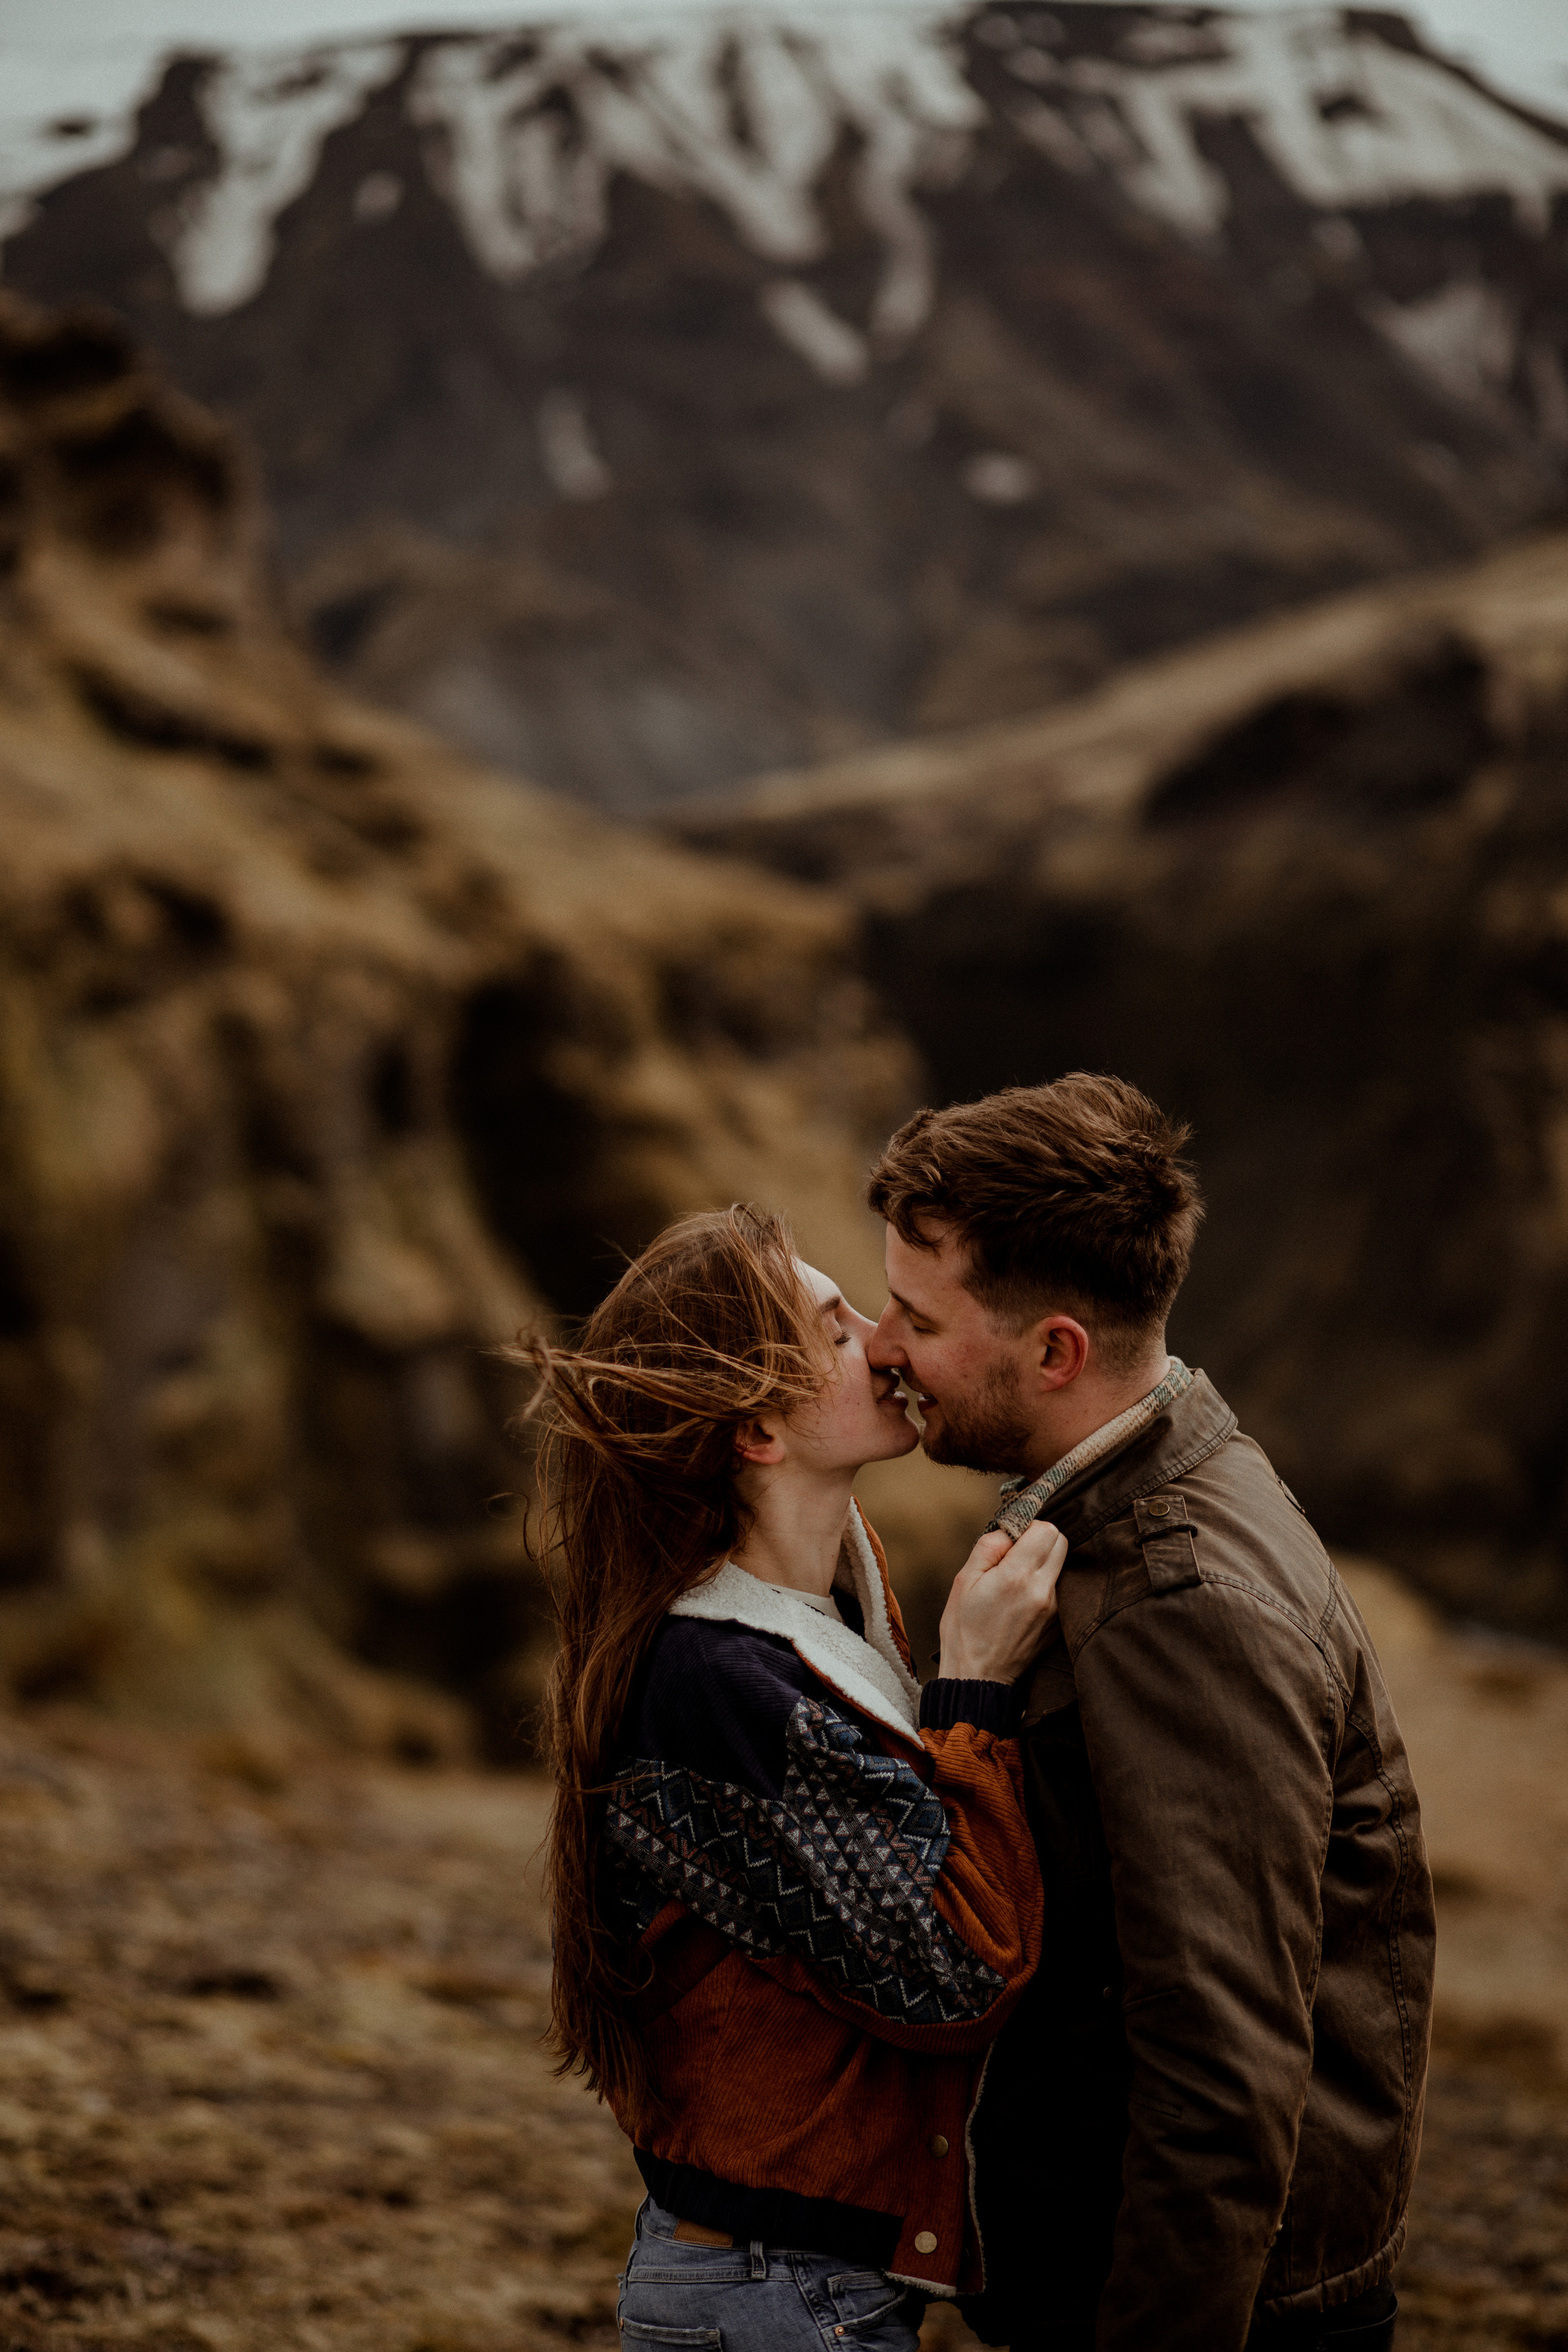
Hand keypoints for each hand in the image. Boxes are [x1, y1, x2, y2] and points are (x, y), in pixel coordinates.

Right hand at [938, 1518, 1067, 1683]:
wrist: (978, 1676)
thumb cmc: (964, 1629)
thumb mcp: (964, 1581)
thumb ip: (989, 1547)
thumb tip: (1009, 1529)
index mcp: (1017, 1577)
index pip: (1046, 1530)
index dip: (1028, 1526)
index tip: (1012, 1539)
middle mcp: (1042, 1591)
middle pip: (1061, 1542)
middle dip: (1040, 1539)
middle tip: (1016, 1554)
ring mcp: (1055, 1610)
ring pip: (1063, 1565)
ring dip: (1044, 1562)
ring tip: (1017, 1579)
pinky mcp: (1058, 1624)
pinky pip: (1060, 1589)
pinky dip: (1046, 1585)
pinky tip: (1023, 1599)